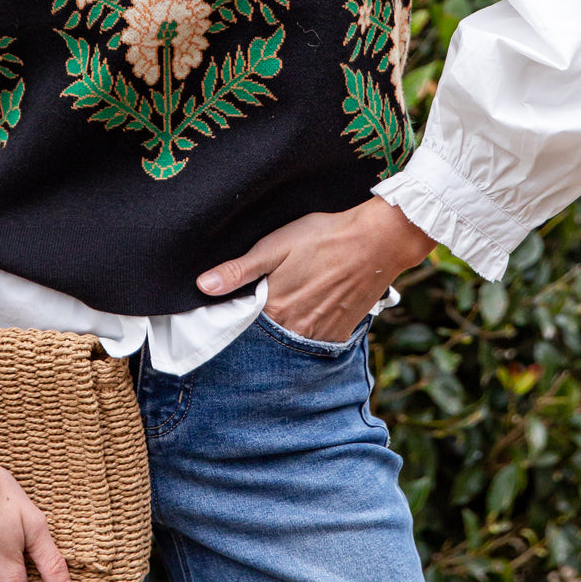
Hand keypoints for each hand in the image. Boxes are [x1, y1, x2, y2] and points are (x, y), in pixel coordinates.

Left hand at [196, 198, 436, 342]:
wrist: (377, 242)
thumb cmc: (324, 237)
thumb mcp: (276, 245)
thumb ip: (240, 270)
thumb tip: (203, 286)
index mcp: (275, 309)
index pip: (242, 327)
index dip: (235, 319)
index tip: (228, 313)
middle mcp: (296, 331)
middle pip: (266, 340)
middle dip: (257, 332)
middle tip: (261, 310)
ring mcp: (320, 336)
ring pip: (290, 344)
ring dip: (282, 335)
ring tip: (287, 310)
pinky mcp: (340, 334)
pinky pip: (315, 345)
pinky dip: (306, 335)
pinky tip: (308, 314)